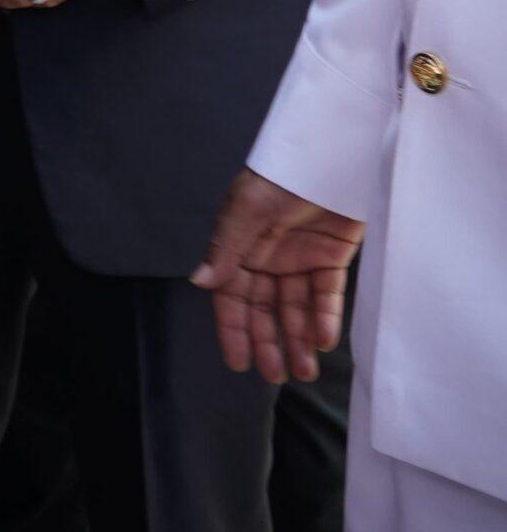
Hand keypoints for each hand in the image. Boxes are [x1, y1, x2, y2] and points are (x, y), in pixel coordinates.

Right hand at [192, 169, 365, 383]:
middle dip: (268, 342)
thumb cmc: (280, 175)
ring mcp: (299, 260)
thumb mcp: (247, 208)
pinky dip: (325, 318)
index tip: (238, 363)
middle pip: (263, 309)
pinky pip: (325, 295)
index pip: (231, 297)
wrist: (331, 155)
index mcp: (238, 247)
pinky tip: (324, 341)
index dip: (233, 329)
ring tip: (304, 370)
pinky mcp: (330, 258)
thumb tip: (200, 281)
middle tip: (275, 376)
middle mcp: (266, 259)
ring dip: (299, 338)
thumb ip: (226, 247)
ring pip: (296, 308)